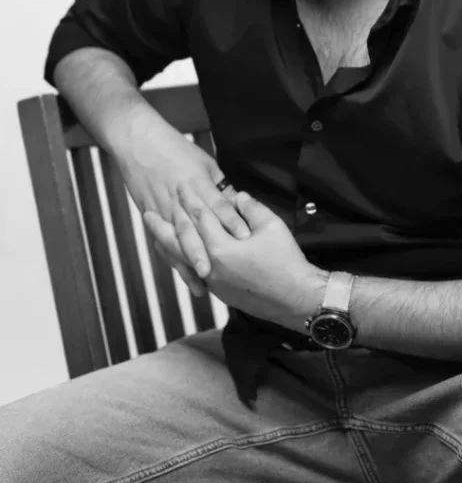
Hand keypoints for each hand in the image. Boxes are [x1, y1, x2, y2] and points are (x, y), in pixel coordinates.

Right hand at [113, 124, 251, 277]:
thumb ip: (220, 188)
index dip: (231, 223)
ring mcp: (164, 209)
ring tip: (202, 284)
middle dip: (207, 252)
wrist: (138, 142)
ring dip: (189, 263)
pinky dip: (173, 260)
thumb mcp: (205, 163)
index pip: (217, 206)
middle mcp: (180, 200)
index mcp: (197, 184)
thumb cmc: (175, 149)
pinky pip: (162, 242)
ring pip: (178, 241)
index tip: (245, 240)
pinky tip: (182, 275)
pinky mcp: (152, 215)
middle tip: (221, 272)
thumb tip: (239, 206)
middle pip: (195, 229)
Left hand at [143, 182, 327, 329]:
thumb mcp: (272, 226)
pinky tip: (176, 257)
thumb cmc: (286, 261)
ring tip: (153, 234)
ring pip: (181, 260)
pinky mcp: (219, 292)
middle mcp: (210, 265)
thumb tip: (237, 196)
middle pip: (179, 241)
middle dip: (163, 224)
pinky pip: (192, 273)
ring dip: (166, 244)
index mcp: (221, 246)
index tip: (181, 184)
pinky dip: (180, 262)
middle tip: (146, 212)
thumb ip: (251, 208)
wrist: (295, 298)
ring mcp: (213, 281)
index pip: (200, 216)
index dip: (190, 198)